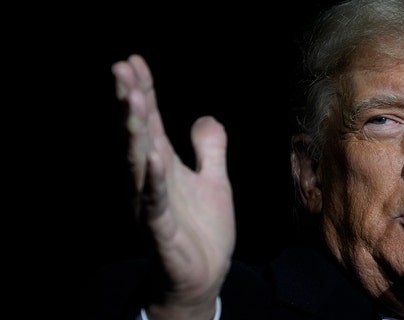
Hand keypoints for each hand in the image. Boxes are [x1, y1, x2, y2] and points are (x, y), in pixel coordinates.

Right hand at [112, 54, 235, 319]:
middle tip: (122, 67)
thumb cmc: (203, 229)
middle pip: (139, 135)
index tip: (134, 59)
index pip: (151, 122)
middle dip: (131, 101)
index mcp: (163, 166)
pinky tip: (152, 156)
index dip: (144, 91)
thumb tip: (206, 117)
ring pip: (139, 162)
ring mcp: (153, 204)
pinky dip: (153, 180)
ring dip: (137, 131)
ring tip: (133, 99)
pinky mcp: (161, 230)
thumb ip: (210, 149)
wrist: (204, 275)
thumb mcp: (215, 181)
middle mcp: (151, 180)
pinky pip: (155, 202)